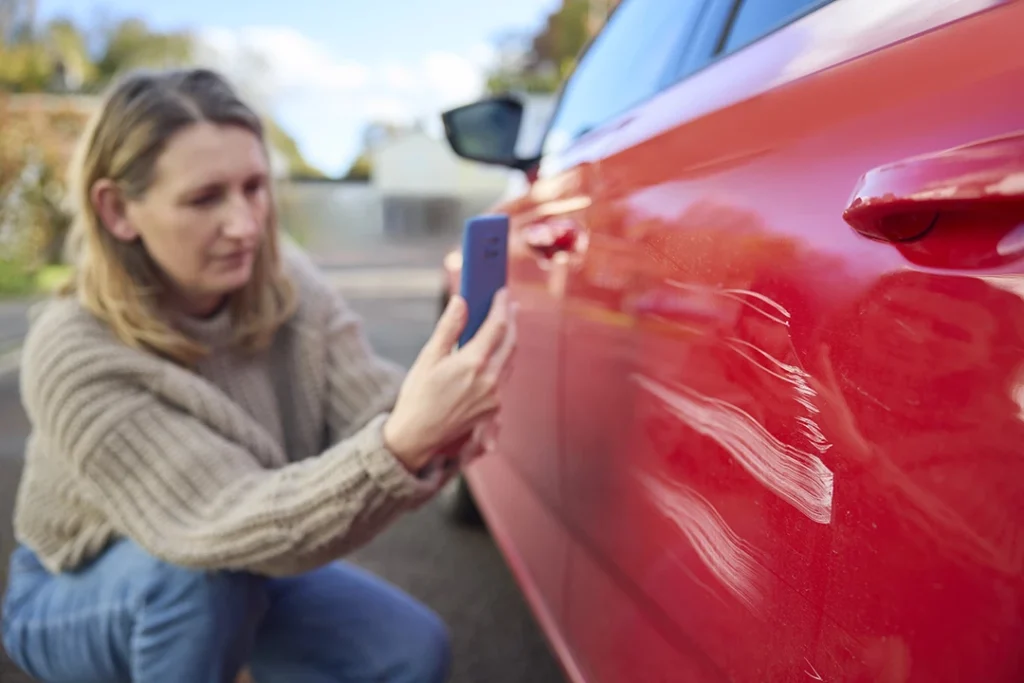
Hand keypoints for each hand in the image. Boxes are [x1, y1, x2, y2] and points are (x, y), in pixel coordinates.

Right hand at [383, 290, 515, 472]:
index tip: (501, 291)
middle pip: (510, 342)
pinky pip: (505, 378)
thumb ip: (448, 328)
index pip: (496, 326)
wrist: (417, 436)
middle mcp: (490, 380)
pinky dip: (503, 361)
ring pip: (510, 360)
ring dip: (509, 340)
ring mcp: (495, 397)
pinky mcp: (495, 409)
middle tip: (508, 304)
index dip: (500, 306)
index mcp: (472, 364)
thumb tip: (461, 301)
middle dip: (511, 320)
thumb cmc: (418, 395)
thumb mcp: (428, 357)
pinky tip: (496, 354)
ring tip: (504, 324)